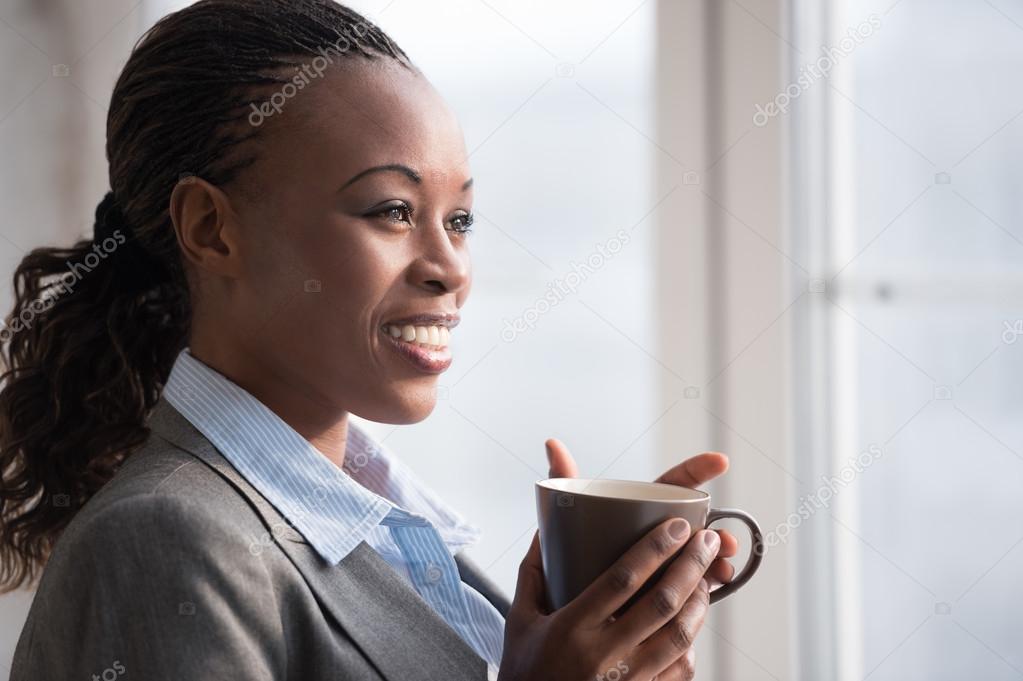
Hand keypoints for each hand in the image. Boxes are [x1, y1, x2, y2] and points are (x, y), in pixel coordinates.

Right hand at [499, 521, 718, 680]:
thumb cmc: (525, 673)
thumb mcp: (520, 622)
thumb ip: (532, 576)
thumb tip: (545, 533)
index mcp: (572, 628)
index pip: (621, 580)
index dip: (654, 549)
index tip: (676, 526)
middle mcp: (604, 655)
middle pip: (661, 603)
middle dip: (691, 566)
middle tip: (706, 541)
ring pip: (679, 636)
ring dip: (699, 602)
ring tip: (705, 577)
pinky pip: (680, 670)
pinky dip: (691, 643)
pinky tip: (690, 624)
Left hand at [545, 438, 738, 586]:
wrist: (562, 605)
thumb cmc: (568, 552)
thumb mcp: (568, 516)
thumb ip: (564, 479)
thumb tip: (551, 443)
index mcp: (638, 508)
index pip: (672, 484)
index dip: (696, 469)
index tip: (719, 461)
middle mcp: (655, 534)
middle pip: (692, 527)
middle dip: (713, 532)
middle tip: (723, 541)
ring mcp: (661, 565)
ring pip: (697, 560)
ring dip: (715, 561)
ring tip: (723, 570)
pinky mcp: (662, 598)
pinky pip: (692, 592)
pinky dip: (707, 590)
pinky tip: (714, 591)